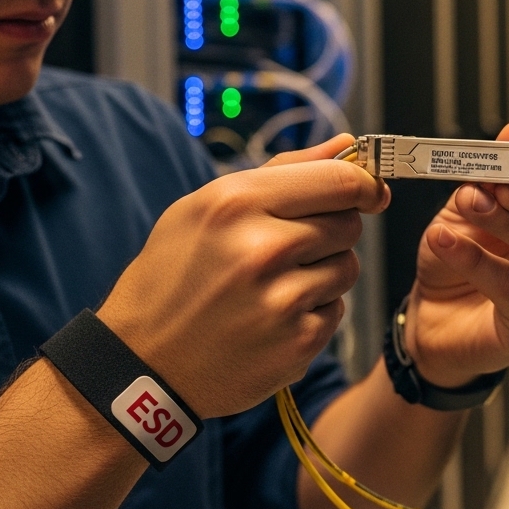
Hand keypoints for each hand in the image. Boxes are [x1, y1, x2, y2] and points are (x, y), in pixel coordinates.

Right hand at [97, 134, 388, 417]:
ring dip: (324, 273)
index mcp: (237, 203)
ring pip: (347, 268)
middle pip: (348, 223)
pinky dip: (313, 313)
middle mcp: (262, 249)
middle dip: (331, 230)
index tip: (368, 192)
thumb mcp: (206, 207)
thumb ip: (284, 171)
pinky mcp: (297, 343)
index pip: (339, 181)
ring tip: (275, 285)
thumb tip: (347, 146)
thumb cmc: (173, 276)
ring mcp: (282, 300)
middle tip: (291, 247)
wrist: (141, 362)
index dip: (363, 184)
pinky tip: (272, 318)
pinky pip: (336, 311)